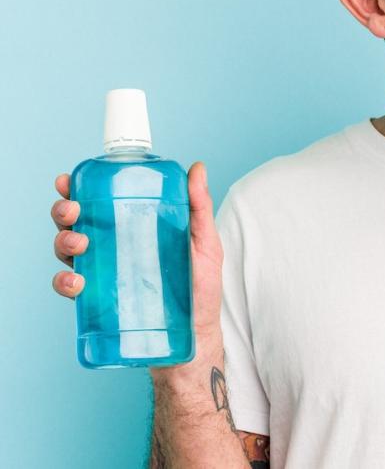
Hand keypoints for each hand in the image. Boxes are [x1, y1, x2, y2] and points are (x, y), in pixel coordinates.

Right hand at [51, 162, 225, 341]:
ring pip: (67, 251)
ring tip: (79, 244)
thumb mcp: (204, 242)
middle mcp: (112, 248)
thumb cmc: (200, 286)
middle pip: (75, 223)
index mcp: (131, 228)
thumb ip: (199, 207)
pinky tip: (76, 281)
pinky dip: (65, 283)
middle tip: (73, 212)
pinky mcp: (101, 302)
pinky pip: (71, 289)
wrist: (197, 334)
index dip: (76, 190)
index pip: (98, 203)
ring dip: (63, 243)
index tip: (67, 181)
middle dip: (64, 212)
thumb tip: (197, 168)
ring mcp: (105, 274)